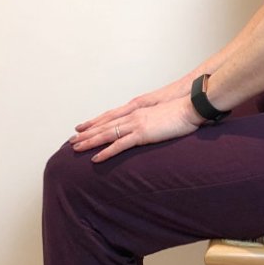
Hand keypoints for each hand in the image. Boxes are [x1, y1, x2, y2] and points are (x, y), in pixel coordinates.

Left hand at [69, 96, 202, 162]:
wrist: (191, 106)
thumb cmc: (182, 110)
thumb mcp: (163, 112)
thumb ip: (153, 118)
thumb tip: (149, 125)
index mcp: (137, 109)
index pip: (110, 116)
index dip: (95, 122)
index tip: (83, 127)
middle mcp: (132, 115)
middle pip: (104, 125)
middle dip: (87, 132)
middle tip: (72, 139)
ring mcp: (136, 124)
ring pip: (106, 134)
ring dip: (90, 141)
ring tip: (76, 148)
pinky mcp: (142, 134)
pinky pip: (119, 145)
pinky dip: (106, 152)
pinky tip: (96, 158)